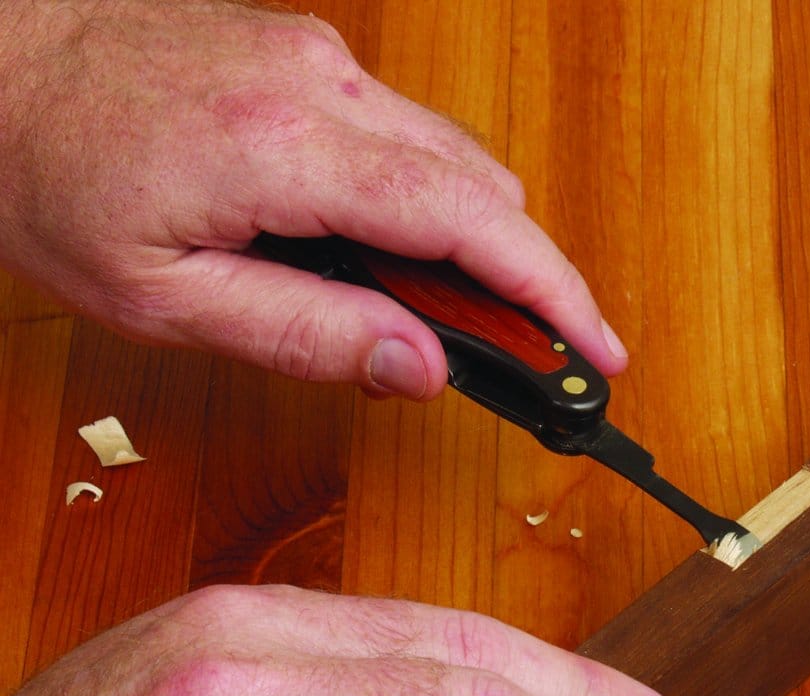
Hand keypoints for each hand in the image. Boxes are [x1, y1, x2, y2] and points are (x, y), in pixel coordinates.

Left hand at [0, 0, 626, 397]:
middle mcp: (326, 86)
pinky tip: (390, 252)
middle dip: (523, 280)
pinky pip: (410, 135)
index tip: (595, 349)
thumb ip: (308, 334)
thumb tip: (421, 367)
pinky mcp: (311, 56)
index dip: (552, 295)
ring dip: (474, 244)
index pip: (473, 226)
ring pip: (456, 161)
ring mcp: (322, 59)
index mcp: (291, 151)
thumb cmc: (44, 168)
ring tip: (447, 318)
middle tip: (524, 357)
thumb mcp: (164, 296)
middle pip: (486, 191)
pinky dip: (428, 201)